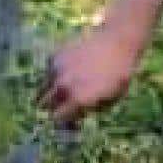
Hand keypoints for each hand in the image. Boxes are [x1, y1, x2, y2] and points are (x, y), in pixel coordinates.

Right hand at [38, 0, 162, 124]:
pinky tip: (68, 71)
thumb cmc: (119, 74)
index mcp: (77, 100)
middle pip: (45, 105)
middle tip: (65, 105)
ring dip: (50, 92)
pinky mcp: (55, 55)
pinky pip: (48, 72)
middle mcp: (63, 86)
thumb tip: (73, 121)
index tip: (71, 119)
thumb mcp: (110, 100)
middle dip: (53, 108)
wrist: (118, 41)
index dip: (64, 121)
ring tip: (65, 89)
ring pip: (42, 88)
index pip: (57, 119)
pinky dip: (53, 74)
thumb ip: (88, 112)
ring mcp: (57, 69)